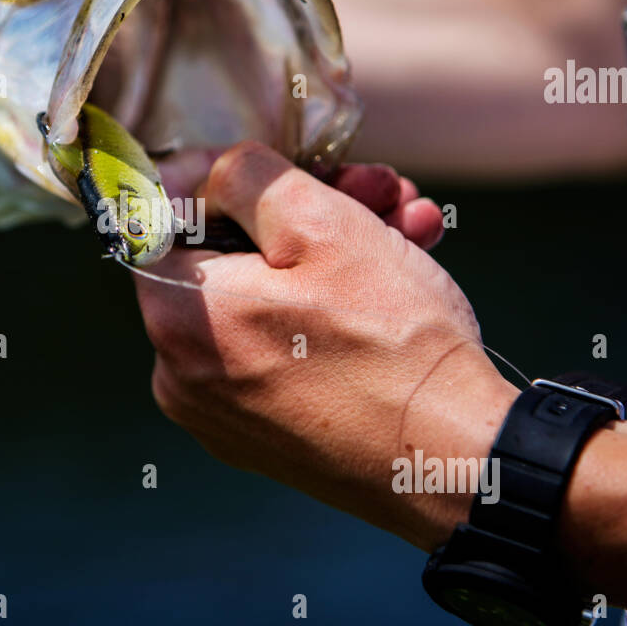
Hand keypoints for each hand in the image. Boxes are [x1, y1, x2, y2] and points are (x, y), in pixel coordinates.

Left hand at [135, 142, 518, 549]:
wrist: (456, 462)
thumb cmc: (392, 343)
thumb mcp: (320, 225)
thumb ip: (242, 179)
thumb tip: (199, 172)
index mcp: (176, 317)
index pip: (170, 217)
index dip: (228, 176)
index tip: (287, 163)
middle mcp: (180, 372)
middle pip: (231, 256)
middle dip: (309, 210)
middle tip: (377, 190)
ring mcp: (222, 411)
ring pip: (268, 298)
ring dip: (337, 252)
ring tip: (410, 225)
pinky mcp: (264, 434)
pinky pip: (282, 348)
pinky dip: (330, 310)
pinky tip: (401, 274)